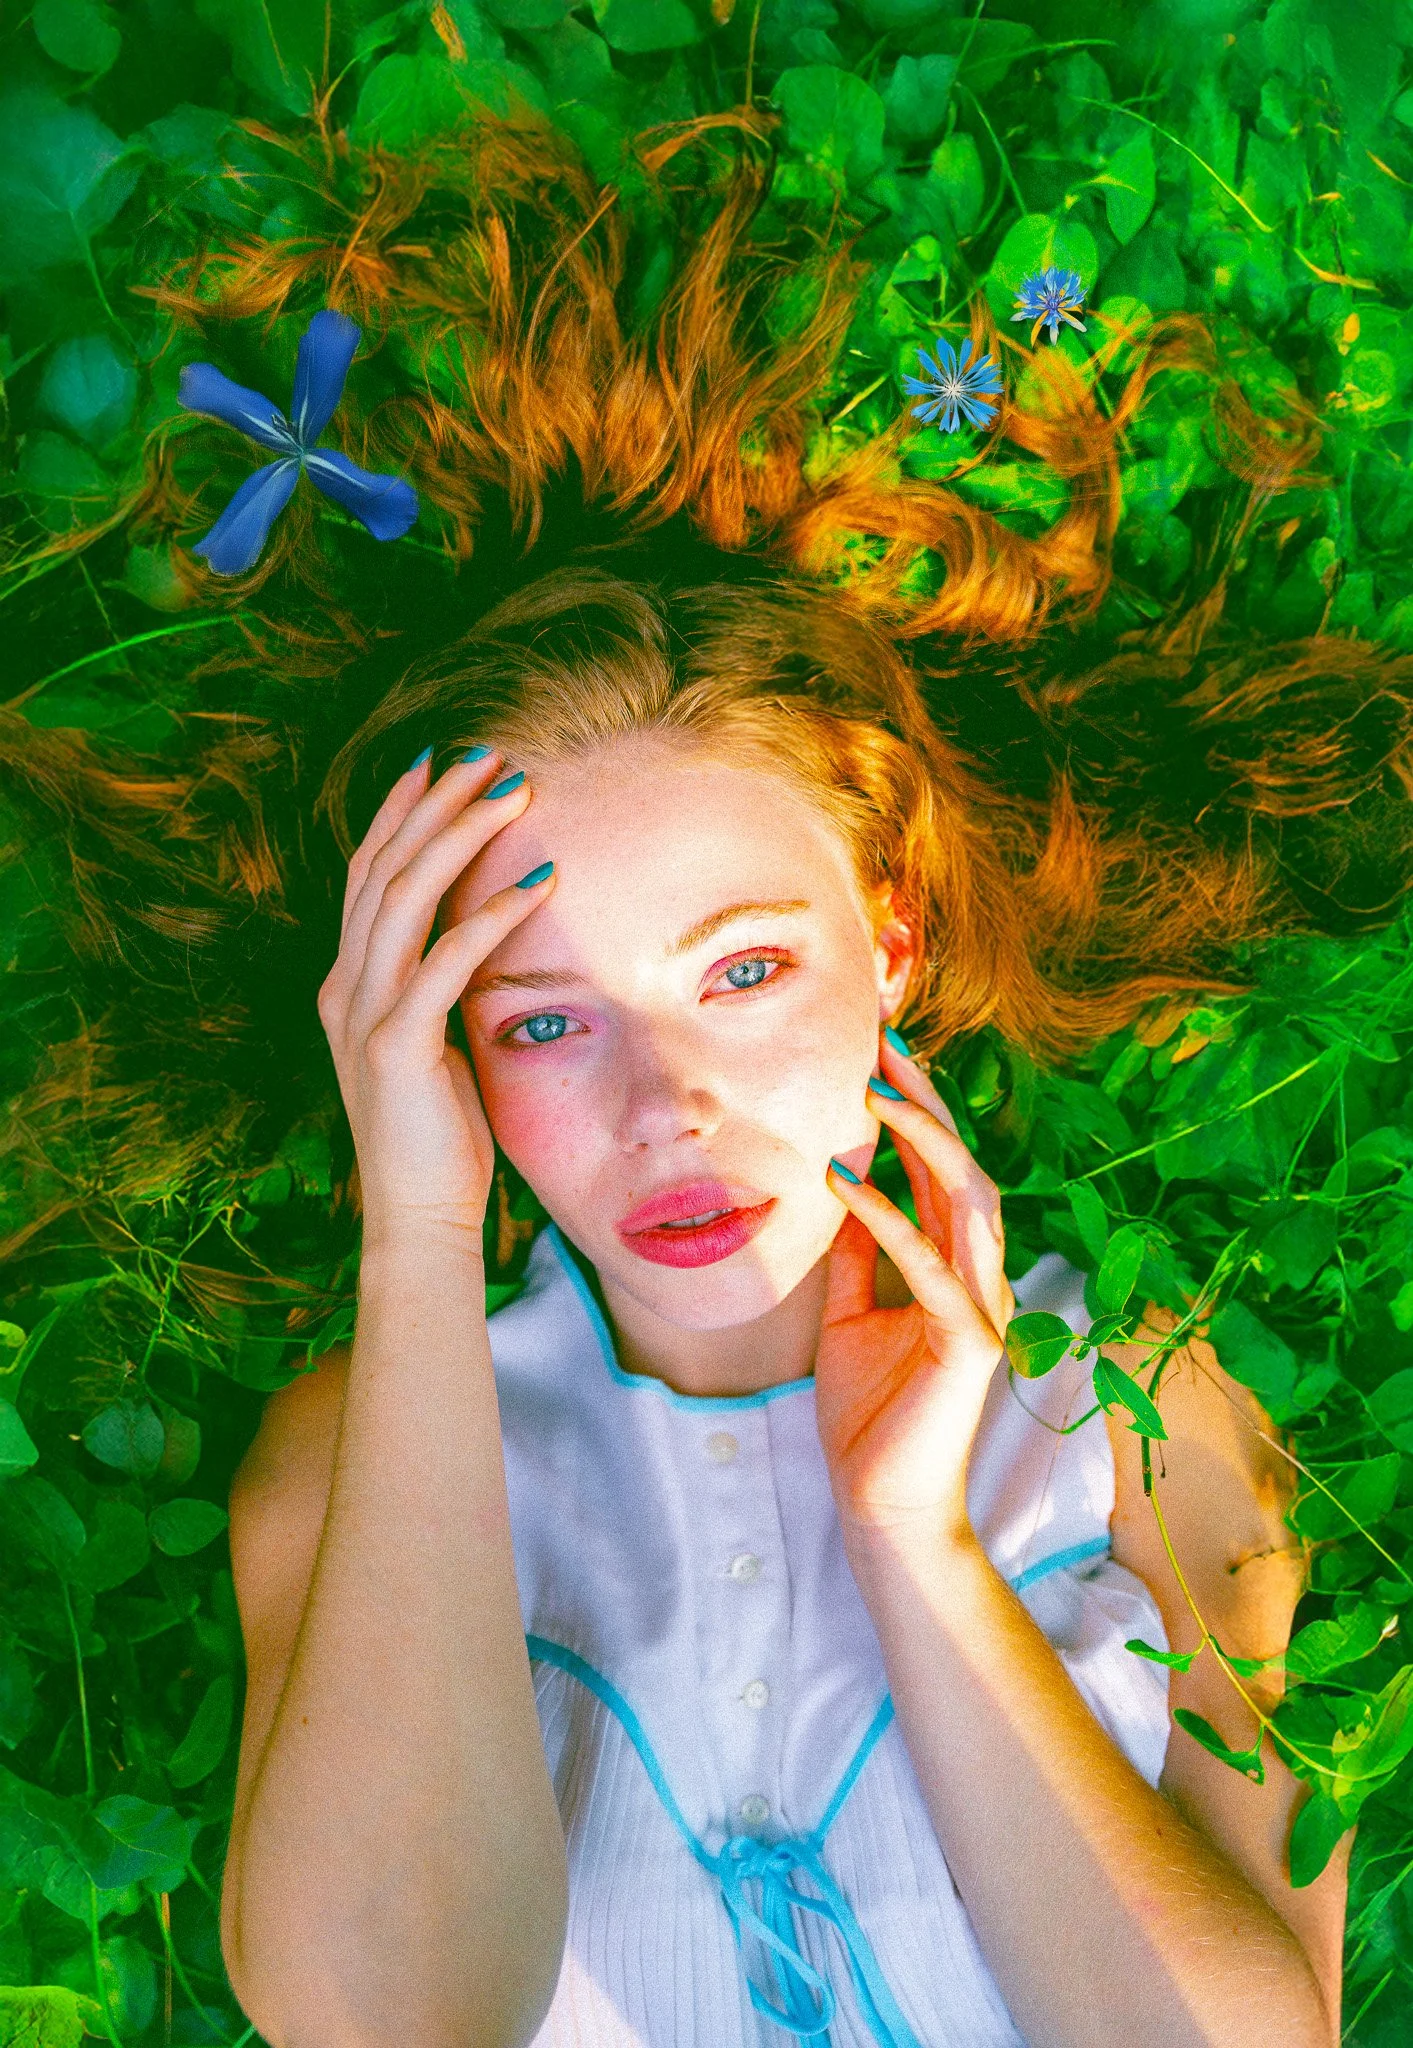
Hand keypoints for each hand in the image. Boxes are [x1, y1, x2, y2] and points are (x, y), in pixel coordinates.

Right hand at [316, 748, 554, 1251]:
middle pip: (384, 869)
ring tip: (513, 794)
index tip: (436, 763)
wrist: (417, 1216)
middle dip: (434, 804)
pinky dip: (491, 914)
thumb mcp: (432, 1046)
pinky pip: (446, 961)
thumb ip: (437, 990)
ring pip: (406, 897)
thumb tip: (479, 938)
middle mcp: (346, 987)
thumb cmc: (439, 1138)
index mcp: (349, 984)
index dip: (399, 815)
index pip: (369, 877)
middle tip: (485, 755)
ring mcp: (365, 1014)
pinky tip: (538, 881)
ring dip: (461, 837)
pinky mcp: (397, 1044)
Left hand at [815, 1030, 1016, 1544]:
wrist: (881, 1504)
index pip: (944, 1172)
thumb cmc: (870, 1416)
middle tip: (882, 1045)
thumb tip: (845, 1185)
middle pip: (965, 1167)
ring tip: (874, 1094)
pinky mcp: (970, 1343)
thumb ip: (857, 1255)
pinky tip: (848, 1183)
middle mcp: (982, 1279)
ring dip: (923, 1141)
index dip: (917, 1110)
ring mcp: (984, 1308)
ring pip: (970, 1200)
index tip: (877, 1055)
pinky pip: (927, 1264)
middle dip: (927, 1101)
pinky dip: (888, 1217)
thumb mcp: (850, 1315)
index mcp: (958, 1269)